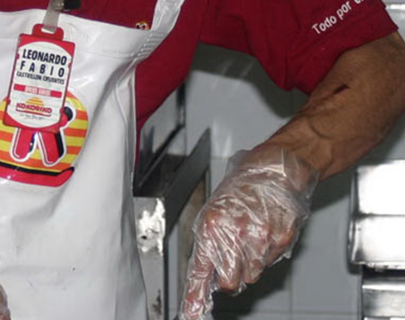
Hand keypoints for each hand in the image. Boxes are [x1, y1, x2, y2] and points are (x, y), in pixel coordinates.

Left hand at [180, 147, 317, 319]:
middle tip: (231, 260)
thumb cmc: (242, 188)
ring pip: (252, 275)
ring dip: (249, 264)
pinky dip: (266, 254)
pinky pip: (270, 263)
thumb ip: (209, 244)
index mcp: (211, 225)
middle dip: (229, 277)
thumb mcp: (214, 212)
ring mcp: (260, 238)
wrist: (275, 169)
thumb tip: (206, 275)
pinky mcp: (281, 240)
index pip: (202, 269)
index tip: (192, 313)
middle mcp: (235, 233)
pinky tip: (265, 233)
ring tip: (249, 238)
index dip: (196, 296)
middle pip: (230, 282)